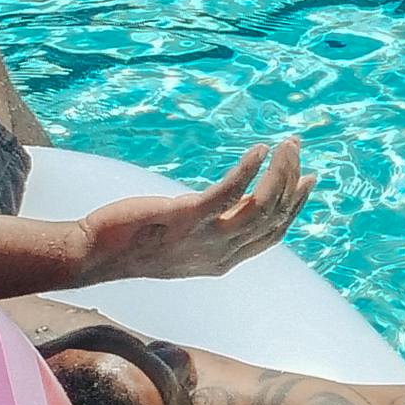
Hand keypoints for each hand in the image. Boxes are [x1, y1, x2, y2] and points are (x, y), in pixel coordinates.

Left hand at [79, 137, 306, 281]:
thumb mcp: (184, 241)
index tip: (307, 178)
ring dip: (279, 171)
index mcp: (224, 260)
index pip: (273, 233)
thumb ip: (211, 227)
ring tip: (285, 144)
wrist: (96, 253)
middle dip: (292, 179)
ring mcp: (205, 237)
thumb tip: (230, 201)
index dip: (295, 205)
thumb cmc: (135, 243)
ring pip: (261, 205)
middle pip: (273, 216)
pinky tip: (259, 150)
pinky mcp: (186, 217)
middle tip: (296, 147)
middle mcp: (221, 254)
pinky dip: (249, 169)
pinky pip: (229, 193)